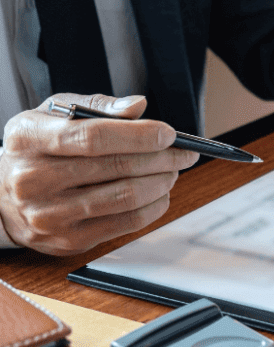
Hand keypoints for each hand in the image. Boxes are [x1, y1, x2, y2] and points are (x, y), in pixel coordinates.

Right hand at [0, 94, 199, 254]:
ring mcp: (51, 215)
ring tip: (172, 170)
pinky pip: (127, 223)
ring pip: (126, 197)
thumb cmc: (35, 150)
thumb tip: (137, 107)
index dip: (138, 135)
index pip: (93, 137)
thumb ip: (97, 107)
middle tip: (183, 152)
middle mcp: (34, 180)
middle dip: (162, 158)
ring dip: (162, 181)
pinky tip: (160, 192)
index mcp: (29, 140)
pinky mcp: (69, 239)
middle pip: (116, 167)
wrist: (0, 197)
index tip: (168, 134)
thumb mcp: (53, 115)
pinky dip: (154, 206)